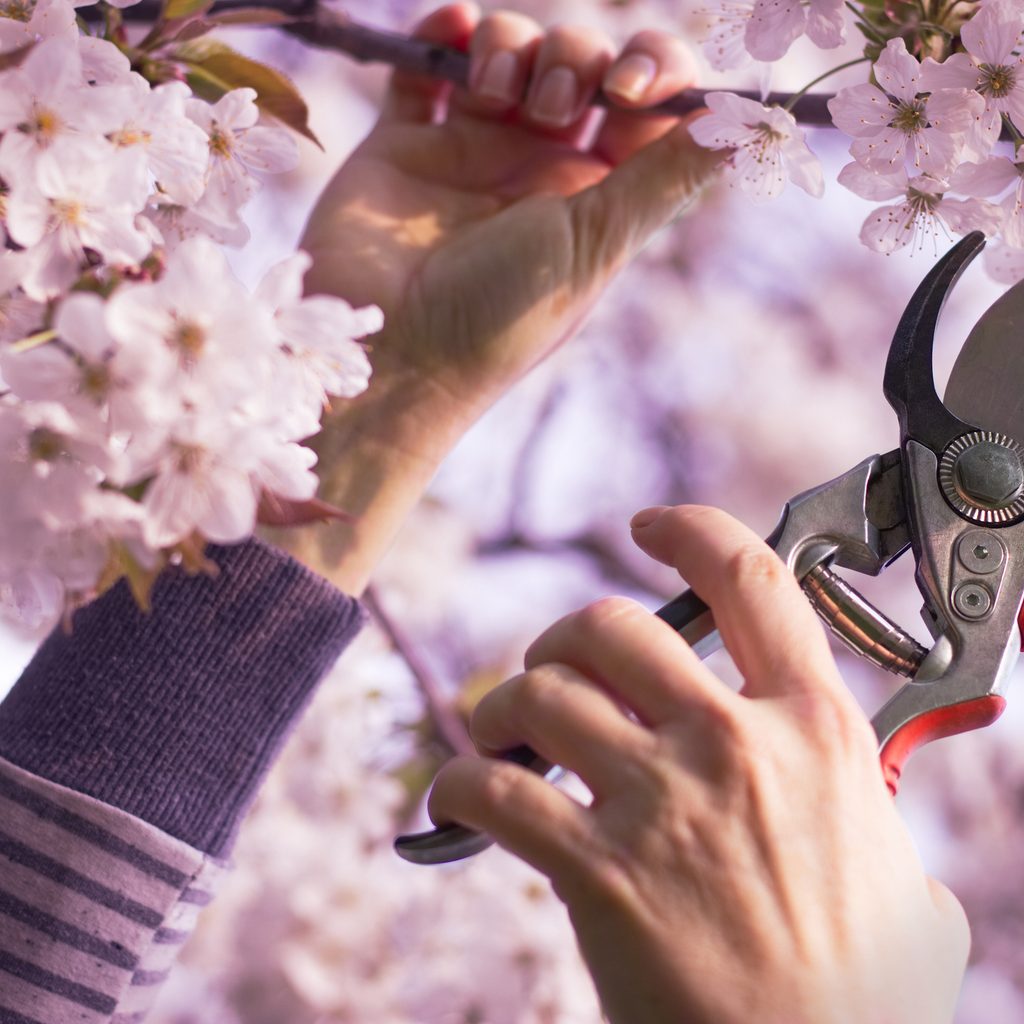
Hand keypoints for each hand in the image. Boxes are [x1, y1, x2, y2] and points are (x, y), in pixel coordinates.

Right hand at [275, 4, 720, 591]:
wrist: (388, 355)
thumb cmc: (498, 315)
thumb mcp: (597, 245)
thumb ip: (668, 175)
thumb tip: (757, 126)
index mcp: (593, 198)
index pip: (644, 108)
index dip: (654, 73)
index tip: (633, 86)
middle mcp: (536, 169)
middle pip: (579, 64)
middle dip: (575, 58)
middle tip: (555, 105)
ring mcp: (469, 152)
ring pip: (509, 50)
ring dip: (511, 47)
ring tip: (493, 100)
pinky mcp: (404, 143)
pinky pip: (428, 65)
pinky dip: (444, 33)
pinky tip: (455, 31)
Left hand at [427, 505, 969, 1023]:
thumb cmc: (868, 997)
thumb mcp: (909, 881)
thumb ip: (878, 817)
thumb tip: (872, 801)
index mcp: (815, 730)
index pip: (750, 582)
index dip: (692, 532)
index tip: (651, 526)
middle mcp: (733, 746)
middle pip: (611, 625)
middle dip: (565, 636)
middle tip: (556, 668)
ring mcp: (661, 805)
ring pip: (543, 694)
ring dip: (506, 704)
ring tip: (504, 734)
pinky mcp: (598, 873)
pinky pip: (495, 792)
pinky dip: (461, 782)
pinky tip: (460, 795)